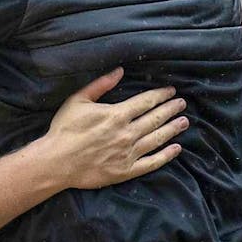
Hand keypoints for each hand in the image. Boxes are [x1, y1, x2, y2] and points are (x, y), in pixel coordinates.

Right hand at [39, 67, 186, 189]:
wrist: (57, 161)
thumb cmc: (65, 129)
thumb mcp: (78, 100)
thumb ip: (100, 85)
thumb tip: (119, 70)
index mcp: (117, 114)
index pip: (146, 102)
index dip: (160, 95)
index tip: (171, 91)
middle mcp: (127, 133)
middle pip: (155, 119)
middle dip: (171, 110)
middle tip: (182, 104)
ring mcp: (128, 153)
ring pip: (157, 138)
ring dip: (172, 129)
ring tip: (184, 122)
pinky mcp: (126, 170)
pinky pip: (151, 162)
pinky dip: (166, 155)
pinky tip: (176, 149)